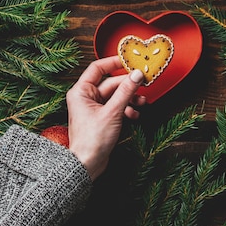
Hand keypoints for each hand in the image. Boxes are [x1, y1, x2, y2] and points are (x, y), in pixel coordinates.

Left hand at [66, 56, 144, 179]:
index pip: (98, 68)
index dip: (114, 62)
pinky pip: (117, 107)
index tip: (129, 61)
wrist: (87, 164)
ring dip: (130, 98)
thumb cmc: (91, 140)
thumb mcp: (112, 112)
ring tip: (141, 102)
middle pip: (111, 83)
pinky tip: (134, 115)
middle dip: (128, 85)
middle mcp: (86, 98)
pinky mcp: (102, 118)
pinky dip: (127, 109)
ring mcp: (95, 108)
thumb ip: (126, 91)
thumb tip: (137, 74)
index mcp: (81, 91)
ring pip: (116, 96)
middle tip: (144, 83)